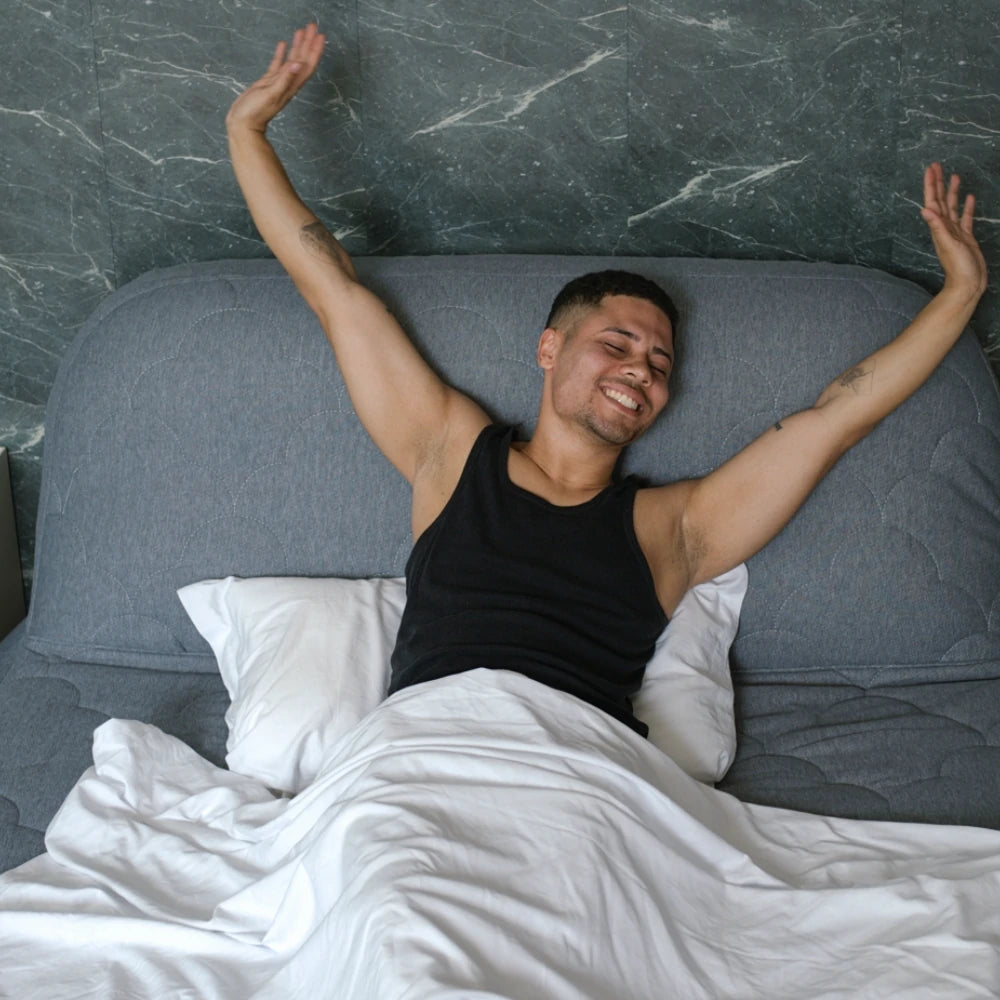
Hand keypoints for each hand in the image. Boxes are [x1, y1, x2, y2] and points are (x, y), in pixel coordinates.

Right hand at [226, 24, 325, 134]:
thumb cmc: (256, 112)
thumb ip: (284, 80)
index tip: (320, 36)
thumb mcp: (271, 94)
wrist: (244, 124)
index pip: (307, 65)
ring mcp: (278, 82)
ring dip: (298, 46)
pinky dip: (281, 54)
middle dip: (308, 43)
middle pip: (302, 60)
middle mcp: (288, 83)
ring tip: (301, 31)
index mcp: (291, 86)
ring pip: (291, 60)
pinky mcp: (267, 82)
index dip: (314, 50)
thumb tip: (298, 65)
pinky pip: (278, 64)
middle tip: (312, 26)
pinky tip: (283, 44)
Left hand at [920, 162, 987, 299]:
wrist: (968, 285)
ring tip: (953, 176)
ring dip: (952, 192)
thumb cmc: (958, 267)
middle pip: (940, 200)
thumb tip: (925, 209)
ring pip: (952, 207)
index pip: (933, 201)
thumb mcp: (948, 244)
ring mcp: (955, 232)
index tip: (930, 168)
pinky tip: (968, 197)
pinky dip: (966, 207)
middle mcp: (945, 228)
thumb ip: (937, 227)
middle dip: (938, 183)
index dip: (931, 185)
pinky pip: (965, 218)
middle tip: (937, 165)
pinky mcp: (966, 237)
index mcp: (939, 227)